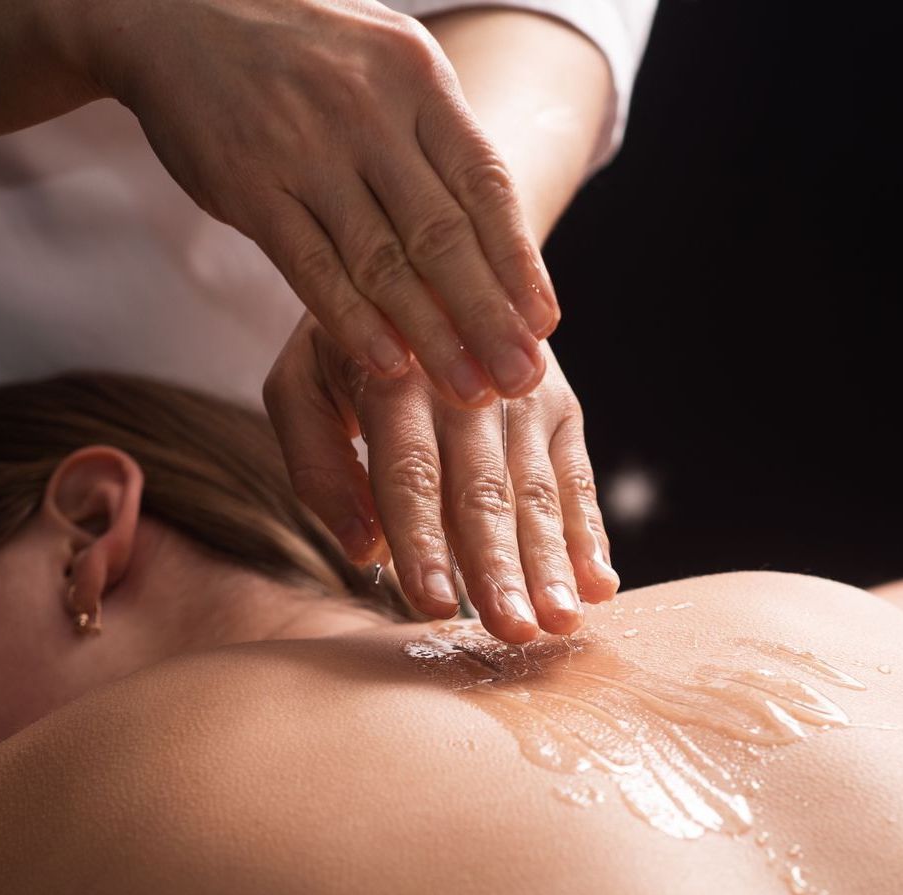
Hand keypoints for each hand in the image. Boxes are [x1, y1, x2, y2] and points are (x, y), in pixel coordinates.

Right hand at [77, 0, 558, 408]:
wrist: (178, 11)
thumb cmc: (304, 55)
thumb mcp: (385, 67)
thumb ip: (436, 145)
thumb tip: (499, 242)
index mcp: (418, 79)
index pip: (485, 183)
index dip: (519, 260)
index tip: (544, 324)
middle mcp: (369, 110)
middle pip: (443, 233)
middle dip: (489, 316)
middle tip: (521, 377)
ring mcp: (306, 149)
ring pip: (382, 261)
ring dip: (432, 336)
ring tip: (469, 391)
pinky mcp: (250, 186)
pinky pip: (311, 267)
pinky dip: (351, 322)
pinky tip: (387, 367)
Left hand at [264, 314, 619, 643]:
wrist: (432, 257)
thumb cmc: (348, 348)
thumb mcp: (301, 383)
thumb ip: (317, 465)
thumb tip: (363, 550)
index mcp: (392, 375)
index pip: (409, 471)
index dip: (422, 540)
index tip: (432, 604)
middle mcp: (465, 381)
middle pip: (483, 489)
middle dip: (499, 566)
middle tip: (513, 630)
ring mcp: (522, 392)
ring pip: (537, 490)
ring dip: (553, 562)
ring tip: (561, 621)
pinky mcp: (560, 406)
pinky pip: (577, 476)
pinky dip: (590, 532)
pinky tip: (601, 585)